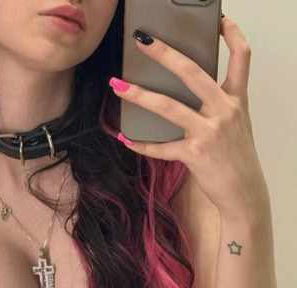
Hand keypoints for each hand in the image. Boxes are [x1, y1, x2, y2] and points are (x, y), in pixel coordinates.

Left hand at [109, 15, 269, 219]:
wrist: (244, 193)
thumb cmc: (235, 158)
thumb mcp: (235, 125)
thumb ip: (217, 105)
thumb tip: (185, 93)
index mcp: (236, 99)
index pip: (242, 57)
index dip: (232, 35)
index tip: (219, 20)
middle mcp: (224, 110)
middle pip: (192, 72)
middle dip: (165, 54)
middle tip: (142, 41)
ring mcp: (209, 132)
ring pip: (168, 106)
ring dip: (139, 95)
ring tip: (117, 86)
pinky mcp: (194, 154)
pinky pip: (161, 147)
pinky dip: (141, 144)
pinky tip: (126, 139)